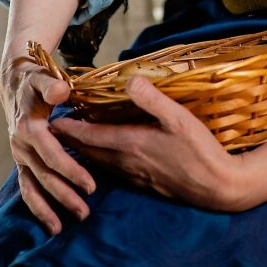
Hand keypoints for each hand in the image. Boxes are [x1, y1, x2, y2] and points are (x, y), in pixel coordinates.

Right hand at [0, 56, 95, 233]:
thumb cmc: (36, 81)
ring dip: (47, 209)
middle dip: (64, 196)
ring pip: (33, 187)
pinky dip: (37, 207)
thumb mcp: (43, 77)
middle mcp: (21, 145)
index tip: (91, 186)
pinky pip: (27, 189)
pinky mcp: (21, 163)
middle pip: (44, 176)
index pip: (52, 155)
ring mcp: (19, 156)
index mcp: (29, 127)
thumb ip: (52, 84)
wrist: (15, 86)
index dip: (71, 170)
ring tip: (63, 228)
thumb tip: (62, 91)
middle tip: (85, 212)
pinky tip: (51, 224)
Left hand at [50, 77, 241, 209]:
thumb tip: (130, 79)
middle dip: (69, 140)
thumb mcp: (178, 118)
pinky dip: (98, 163)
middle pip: (88, 152)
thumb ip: (152, 99)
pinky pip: (111, 172)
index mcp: (131, 144)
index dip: (68, 127)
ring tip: (70, 141)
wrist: (217, 186)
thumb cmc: (199, 150)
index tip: (49, 119)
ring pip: (98, 164)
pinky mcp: (144, 184)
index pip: (90, 135)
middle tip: (51, 130)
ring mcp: (134, 176)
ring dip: (82, 153)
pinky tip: (101, 159)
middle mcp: (126, 162)